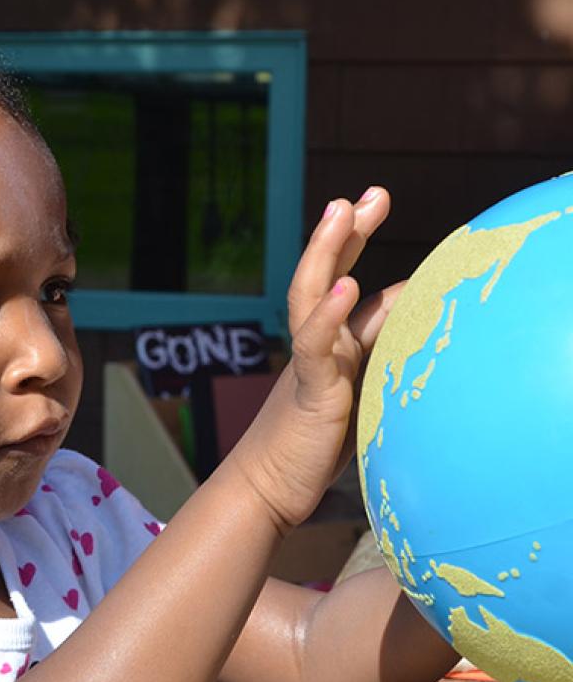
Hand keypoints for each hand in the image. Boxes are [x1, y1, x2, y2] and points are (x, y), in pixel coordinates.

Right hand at [232, 186, 401, 530]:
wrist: (267, 489)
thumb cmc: (313, 446)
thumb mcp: (357, 398)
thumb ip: (374, 364)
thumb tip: (414, 334)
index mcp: (332, 344)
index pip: (349, 283)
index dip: (360, 245)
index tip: (375, 205)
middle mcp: (319, 344)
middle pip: (327, 274)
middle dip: (346, 231)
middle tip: (370, 193)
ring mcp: (311, 364)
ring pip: (311, 295)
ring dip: (327, 251)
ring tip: (342, 210)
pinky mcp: (309, 392)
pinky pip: (314, 347)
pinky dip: (328, 316)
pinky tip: (347, 288)